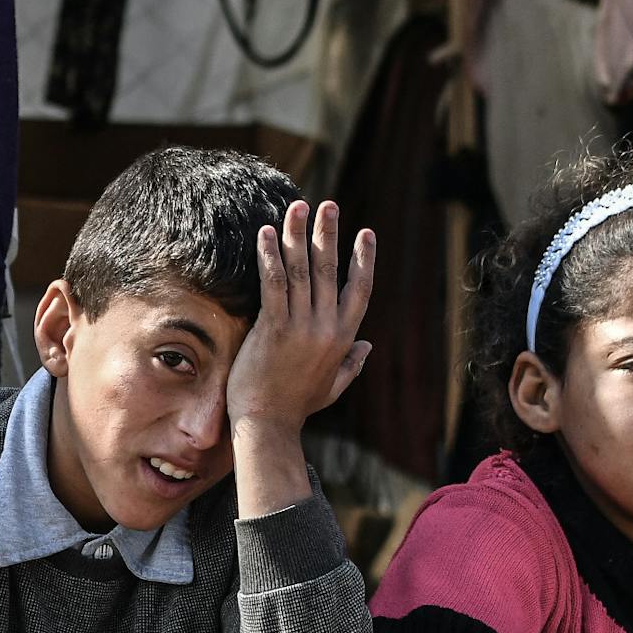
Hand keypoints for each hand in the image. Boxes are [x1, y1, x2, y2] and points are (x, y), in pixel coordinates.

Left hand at [224, 201, 378, 447]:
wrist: (268, 426)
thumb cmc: (296, 407)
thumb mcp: (333, 386)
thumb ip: (352, 363)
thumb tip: (367, 347)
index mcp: (344, 339)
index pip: (360, 289)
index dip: (364, 259)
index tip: (366, 233)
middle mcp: (326, 328)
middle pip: (331, 270)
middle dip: (329, 233)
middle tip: (328, 205)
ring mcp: (300, 327)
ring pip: (302, 270)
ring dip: (298, 234)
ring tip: (297, 206)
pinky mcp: (273, 328)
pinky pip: (273, 283)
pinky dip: (270, 256)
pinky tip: (265, 233)